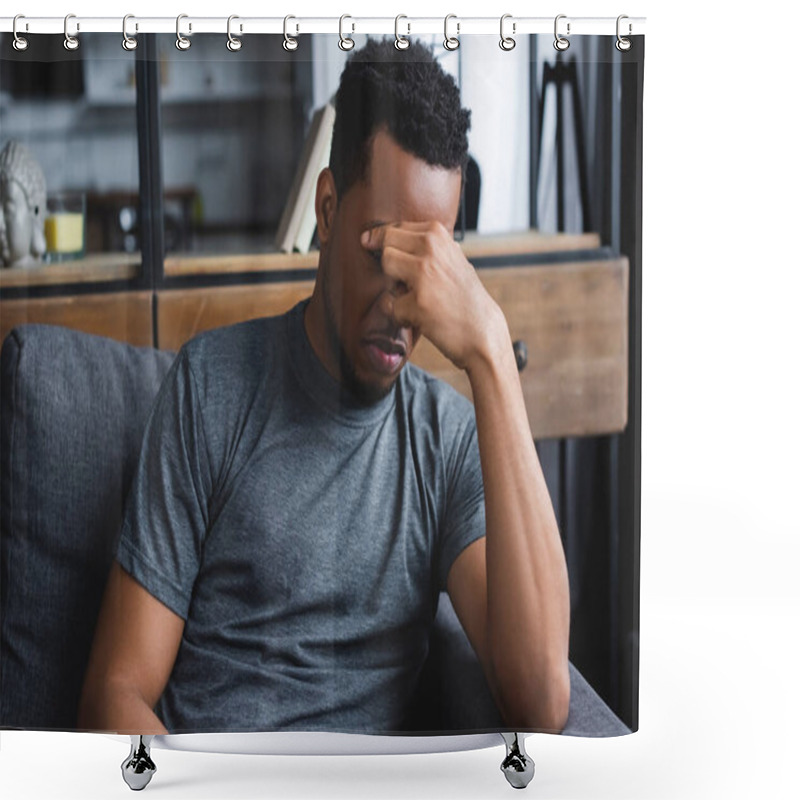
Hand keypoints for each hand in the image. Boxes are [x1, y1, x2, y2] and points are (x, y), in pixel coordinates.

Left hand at [361, 221, 508, 372]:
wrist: (483, 332)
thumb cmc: (465, 299)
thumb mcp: (452, 260)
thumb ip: (427, 248)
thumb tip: (385, 236)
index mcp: (437, 234)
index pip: (396, 228)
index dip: (380, 238)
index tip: (368, 240)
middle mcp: (430, 248)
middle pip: (386, 244)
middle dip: (388, 264)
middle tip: (402, 282)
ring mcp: (424, 274)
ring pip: (386, 267)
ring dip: (394, 287)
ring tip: (415, 300)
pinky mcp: (417, 302)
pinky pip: (389, 304)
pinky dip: (400, 316)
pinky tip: (420, 319)